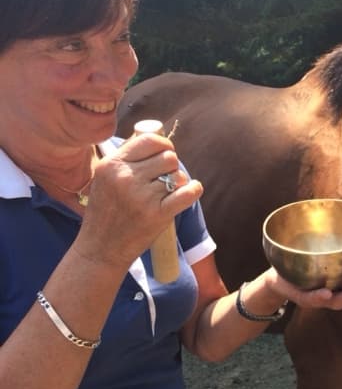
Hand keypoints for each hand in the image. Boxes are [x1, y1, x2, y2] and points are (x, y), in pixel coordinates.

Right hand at [74, 134, 202, 268]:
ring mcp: (142, 197)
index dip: (163, 145)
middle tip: (164, 178)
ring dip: (178, 181)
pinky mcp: (157, 215)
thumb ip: (126, 158)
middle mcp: (125, 178)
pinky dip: (194, 190)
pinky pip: (188, 193)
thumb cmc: (105, 212)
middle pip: (168, 156)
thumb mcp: (104, 178)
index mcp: (112, 165)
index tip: (164, 154)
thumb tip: (157, 139)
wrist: (100, 249)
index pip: (149, 139)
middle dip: (170, 166)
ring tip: (167, 191)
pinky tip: (191, 190)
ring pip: (177, 175)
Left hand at [263, 267, 341, 309]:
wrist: (278, 280)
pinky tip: (326, 293)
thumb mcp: (328, 261)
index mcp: (339, 287)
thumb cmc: (306, 271)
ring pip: (334, 301)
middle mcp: (331, 295)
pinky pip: (310, 298)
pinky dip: (318, 297)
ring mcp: (316, 297)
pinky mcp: (299, 296)